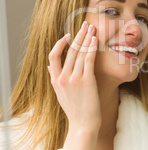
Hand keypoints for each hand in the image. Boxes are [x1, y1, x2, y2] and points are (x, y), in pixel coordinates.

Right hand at [48, 21, 99, 149]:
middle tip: (85, 24)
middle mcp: (63, 78)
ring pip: (79, 53)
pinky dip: (92, 48)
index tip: (68, 35)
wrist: (83, 124)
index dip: (60, 44)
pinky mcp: (87, 81)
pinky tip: (95, 40)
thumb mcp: (60, 94)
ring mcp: (74, 79)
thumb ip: (54, 79)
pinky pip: (89, 60)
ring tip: (92, 28)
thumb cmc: (75, 109)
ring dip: (87, 38)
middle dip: (78, 35)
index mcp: (55, 80)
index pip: (53, 56)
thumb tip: (48, 68)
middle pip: (69, 50)